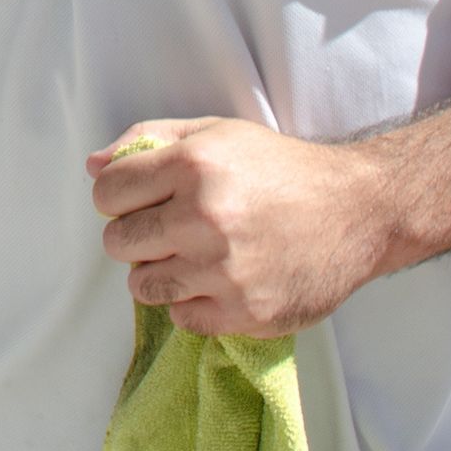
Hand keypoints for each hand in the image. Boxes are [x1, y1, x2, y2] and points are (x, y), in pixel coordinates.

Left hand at [87, 117, 394, 335]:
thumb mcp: (215, 133)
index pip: (106, 193)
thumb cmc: (280, 169)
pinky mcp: (246, 312)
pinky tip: (218, 281)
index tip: (139, 201)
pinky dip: (193, 303)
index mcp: (193, 165)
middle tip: (167, 230)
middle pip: (117, 243)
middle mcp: (204, 218)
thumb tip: (93, 167)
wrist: (358, 210)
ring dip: (158, 273)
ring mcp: (225, 270)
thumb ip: (148, 141)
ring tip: (190, 256)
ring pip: (143, 286)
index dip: (116, 197)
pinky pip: (182, 318)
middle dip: (134, 236)